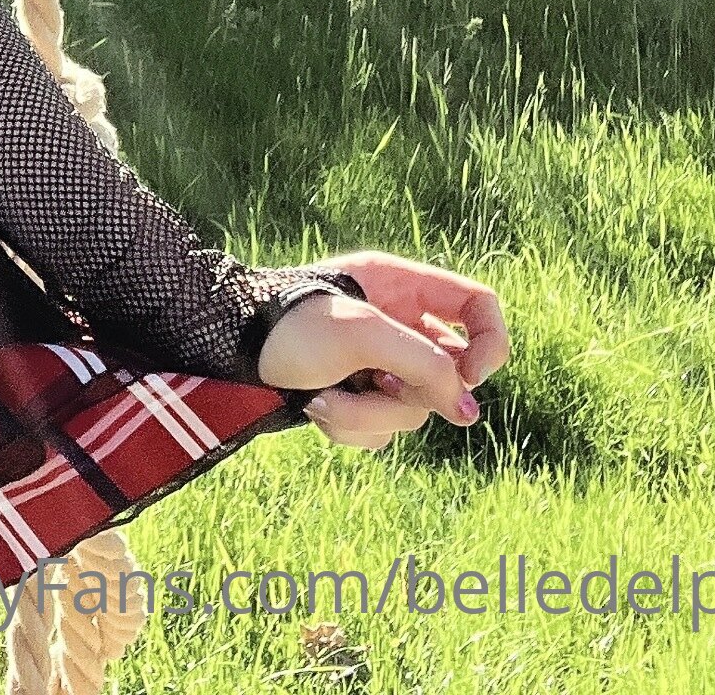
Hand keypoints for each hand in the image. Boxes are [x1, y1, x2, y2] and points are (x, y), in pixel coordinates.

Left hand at [255, 250, 506, 450]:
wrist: (225, 352)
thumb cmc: (289, 326)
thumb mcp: (362, 334)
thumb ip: (424, 365)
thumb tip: (467, 413)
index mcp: (400, 285)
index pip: (477, 305)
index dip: (488, 342)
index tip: (469, 375)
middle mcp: (395, 323)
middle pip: (449, 373)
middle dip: (410, 393)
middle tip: (376, 386)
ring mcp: (377, 363)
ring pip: (412, 410)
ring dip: (367, 415)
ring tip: (322, 397)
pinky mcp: (355, 396)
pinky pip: (380, 429)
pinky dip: (349, 426)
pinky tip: (314, 407)